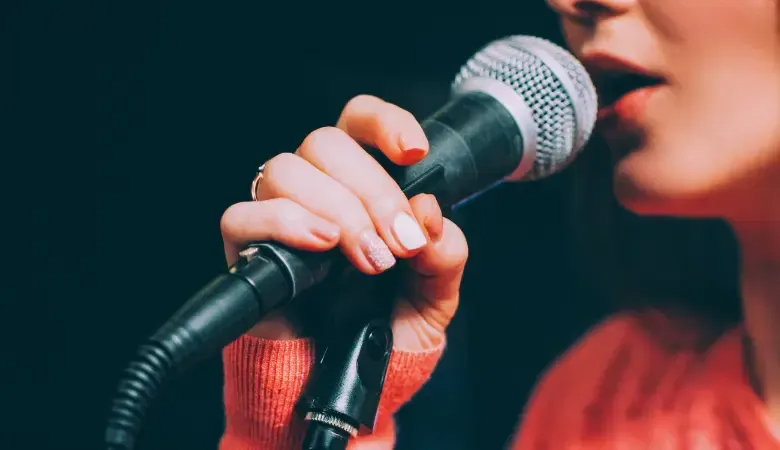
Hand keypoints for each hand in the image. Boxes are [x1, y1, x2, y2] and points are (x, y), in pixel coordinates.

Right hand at [220, 95, 467, 351]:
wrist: (355, 378)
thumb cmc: (388, 326)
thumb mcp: (435, 292)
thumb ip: (444, 253)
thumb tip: (428, 216)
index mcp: (361, 182)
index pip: (359, 122)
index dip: (384, 123)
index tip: (414, 152)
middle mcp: (317, 188)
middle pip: (326, 142)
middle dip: (373, 191)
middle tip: (399, 243)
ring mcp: (278, 214)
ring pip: (287, 170)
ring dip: (337, 210)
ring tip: (367, 259)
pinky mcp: (246, 248)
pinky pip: (243, 214)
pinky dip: (284, 223)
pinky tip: (320, 245)